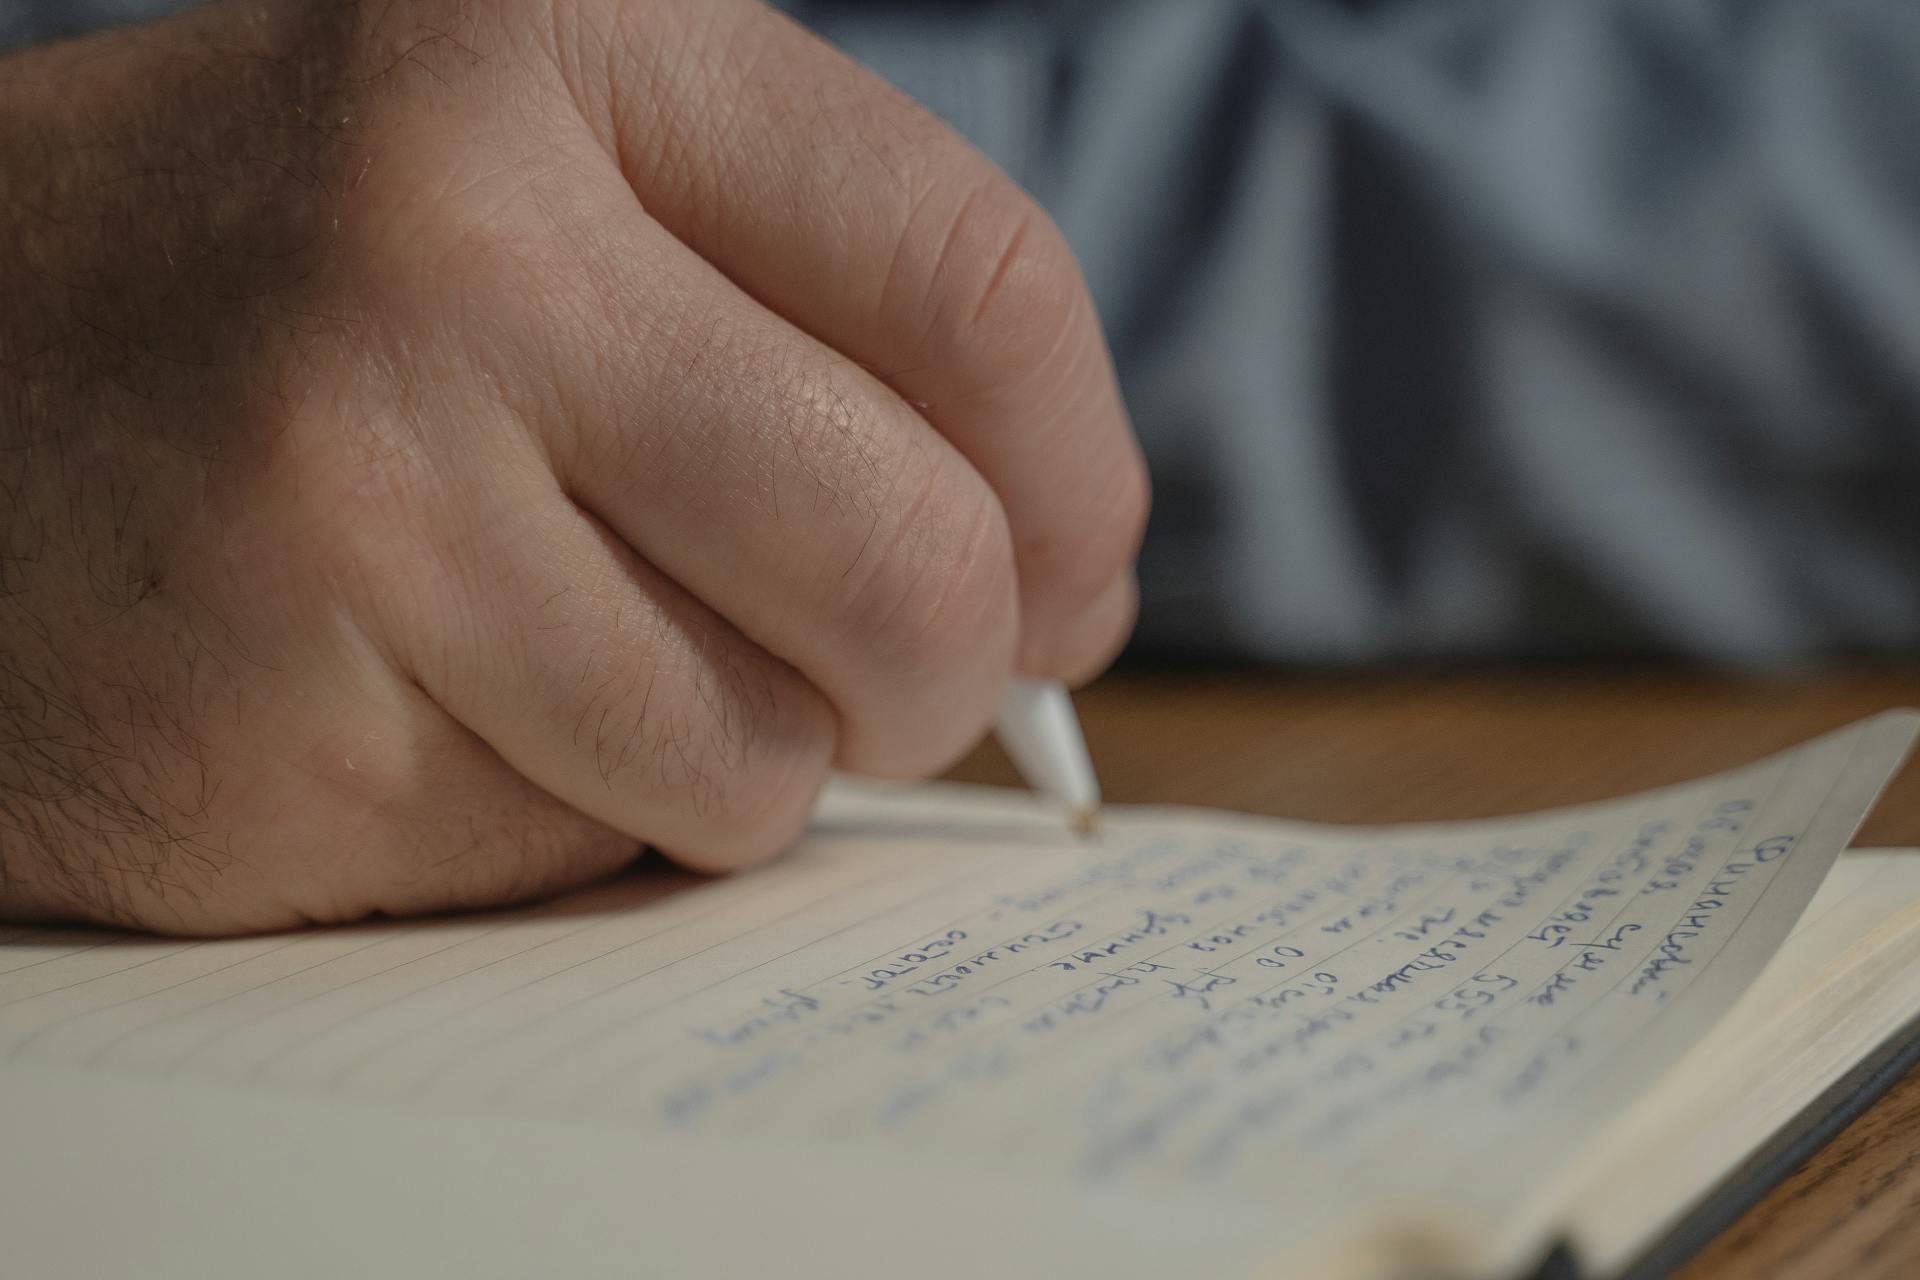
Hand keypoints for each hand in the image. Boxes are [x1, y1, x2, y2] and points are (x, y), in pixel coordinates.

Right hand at [0, 0, 1145, 932]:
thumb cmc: (288, 297)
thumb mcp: (546, 184)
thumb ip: (820, 324)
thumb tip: (1065, 573)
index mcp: (568, 46)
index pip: (978, 282)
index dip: (1077, 471)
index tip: (1072, 567)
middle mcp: (461, 238)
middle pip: (920, 552)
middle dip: (950, 666)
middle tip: (894, 676)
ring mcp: (364, 486)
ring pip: (773, 744)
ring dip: (751, 750)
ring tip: (598, 652)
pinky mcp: (292, 716)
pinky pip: (604, 835)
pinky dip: (593, 809)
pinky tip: (456, 706)